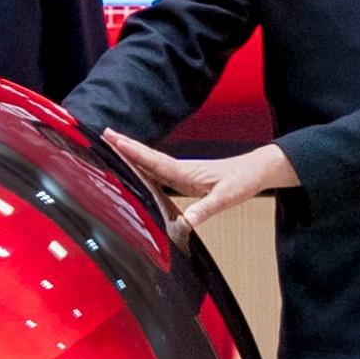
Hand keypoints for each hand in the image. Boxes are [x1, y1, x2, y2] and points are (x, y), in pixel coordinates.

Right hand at [104, 130, 293, 239]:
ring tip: (112, 146)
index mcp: (184, 171)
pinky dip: (143, 166)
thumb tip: (184, 224)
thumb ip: (204, 210)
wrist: (255, 171)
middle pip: (146, 157)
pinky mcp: (185, 177)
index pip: (153, 160)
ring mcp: (181, 172)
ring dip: (132, 154)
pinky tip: (136, 168)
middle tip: (104, 134)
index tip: (113, 140)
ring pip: (150, 162)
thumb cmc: (241, 181)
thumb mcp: (225, 198)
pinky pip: (158, 170)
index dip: (133, 151)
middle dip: (125, 146)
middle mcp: (180, 169)